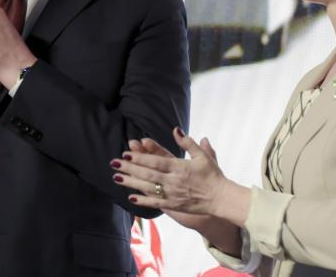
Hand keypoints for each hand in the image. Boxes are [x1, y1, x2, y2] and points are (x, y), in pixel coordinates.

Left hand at [112, 128, 245, 221]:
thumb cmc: (213, 175)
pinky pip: (155, 203)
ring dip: (131, 183)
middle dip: (129, 168)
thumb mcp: (202, 156)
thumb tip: (175, 129)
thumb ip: (188, 142)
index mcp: (179, 167)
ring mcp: (172, 194)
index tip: (126, 153)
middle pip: (147, 174)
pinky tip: (130, 197)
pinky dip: (142, 200)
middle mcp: (173, 181)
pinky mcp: (174, 205)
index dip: (139, 158)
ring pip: (147, 188)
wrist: (221, 198)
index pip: (155, 162)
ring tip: (116, 178)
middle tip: (113, 163)